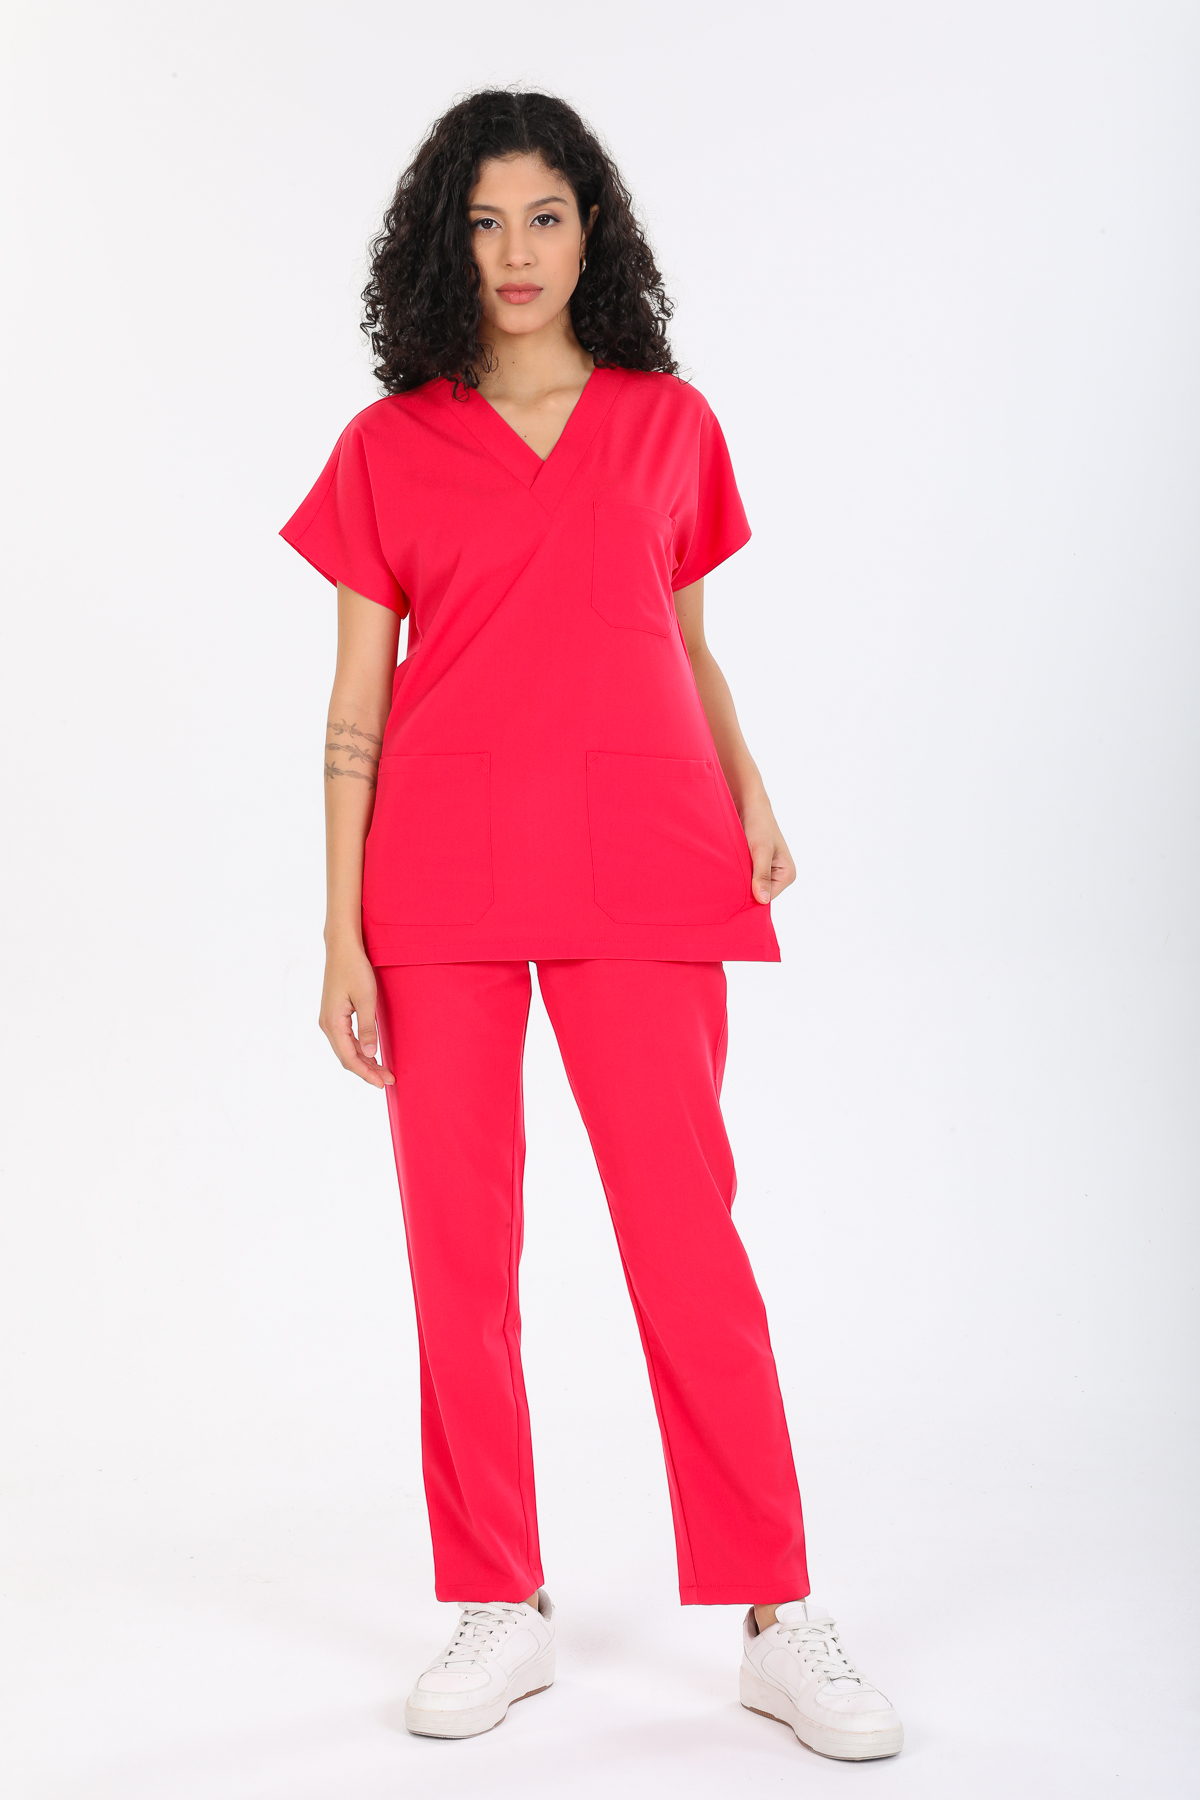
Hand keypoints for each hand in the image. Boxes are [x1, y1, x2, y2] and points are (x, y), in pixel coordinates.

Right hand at [319, 937, 394, 1087]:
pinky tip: (372, 1055)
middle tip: (388, 1080)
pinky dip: (359, 1050)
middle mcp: (327, 1025)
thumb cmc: (354, 969)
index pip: (349, 1057)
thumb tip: (369, 1054)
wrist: (342, 948)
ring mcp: (329, 1020)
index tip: (382, 1083)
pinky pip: (346, 1040)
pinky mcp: (335, 1015)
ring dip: (364, 1062)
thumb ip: (367, 1028)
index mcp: (332, 1023)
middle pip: (347, 1057)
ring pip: (346, 1050)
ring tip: (383, 1072)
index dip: (366, 1073)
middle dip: (367, 1071)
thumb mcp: (366, 998)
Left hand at [739, 795, 796, 904]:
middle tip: (730, 882)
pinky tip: (728, 869)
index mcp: (787, 875)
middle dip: (745, 890)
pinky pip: (743, 878)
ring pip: (749, 887)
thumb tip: (763, 900)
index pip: (767, 899)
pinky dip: (735, 875)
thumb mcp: (761, 850)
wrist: (748, 804)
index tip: (735, 894)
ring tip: (730, 872)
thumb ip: (762, 875)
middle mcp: (778, 876)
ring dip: (739, 882)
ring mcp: (765, 871)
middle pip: (758, 894)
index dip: (751, 898)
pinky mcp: (753, 866)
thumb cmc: (759, 823)